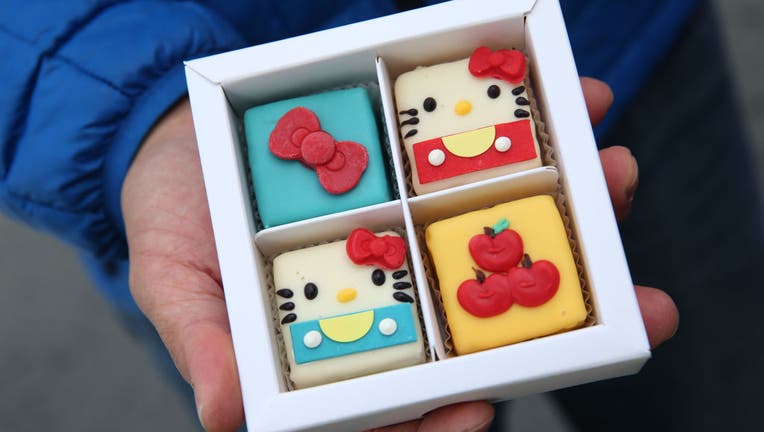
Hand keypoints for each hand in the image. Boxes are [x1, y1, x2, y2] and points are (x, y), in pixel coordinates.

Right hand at [121, 78, 677, 431]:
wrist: (182, 130)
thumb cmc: (175, 217)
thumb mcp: (172, 278)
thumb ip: (204, 339)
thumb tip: (225, 408)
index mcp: (339, 342)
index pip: (404, 402)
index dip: (446, 414)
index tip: (481, 409)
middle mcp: (395, 295)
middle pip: (485, 326)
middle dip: (561, 316)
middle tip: (638, 305)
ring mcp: (419, 232)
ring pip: (509, 240)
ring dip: (575, 214)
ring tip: (615, 174)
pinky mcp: (427, 173)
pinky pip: (494, 161)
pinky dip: (543, 133)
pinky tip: (579, 100)